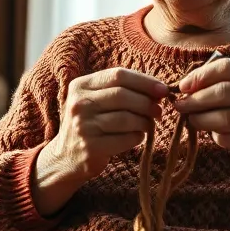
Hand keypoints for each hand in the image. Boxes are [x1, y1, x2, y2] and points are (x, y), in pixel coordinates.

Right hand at [44, 67, 167, 180]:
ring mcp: (83, 126)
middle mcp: (79, 104)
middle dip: (147, 102)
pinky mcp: (91, 147)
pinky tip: (137, 136)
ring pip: (126, 118)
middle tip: (159, 110)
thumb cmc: (90, 123)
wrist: (66, 156)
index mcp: (81, 85)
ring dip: (145, 121)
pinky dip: (138, 137)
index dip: (145, 81)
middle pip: (123, 95)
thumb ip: (121, 90)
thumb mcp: (95, 100)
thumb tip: (159, 90)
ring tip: (149, 124)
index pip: (118, 75)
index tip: (163, 89)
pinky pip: (125, 139)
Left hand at [174, 58, 229, 189]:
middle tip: (179, 105)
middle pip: (221, 92)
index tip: (183, 86)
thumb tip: (192, 83)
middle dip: (193, 100)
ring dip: (201, 120)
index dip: (199, 76)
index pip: (225, 68)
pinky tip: (215, 134)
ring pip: (223, 117)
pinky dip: (216, 137)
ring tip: (192, 121)